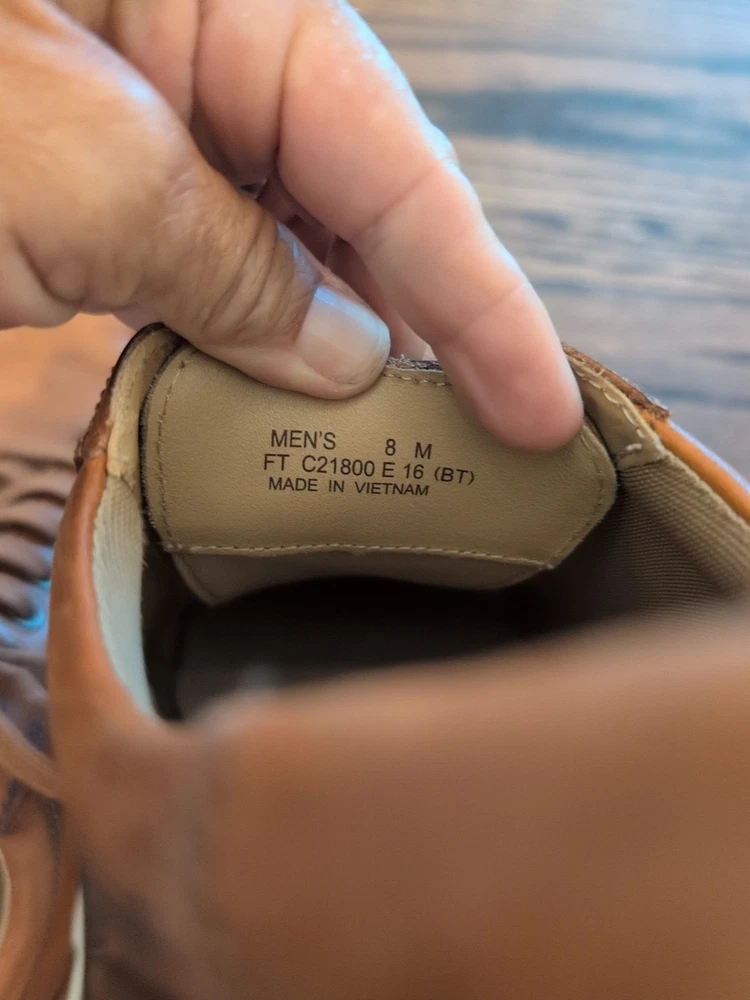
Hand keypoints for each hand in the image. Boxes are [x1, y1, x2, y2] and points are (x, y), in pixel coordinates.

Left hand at [0, 0, 580, 448]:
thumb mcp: (57, 165)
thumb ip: (227, 257)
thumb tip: (342, 352)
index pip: (395, 159)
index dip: (483, 295)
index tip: (543, 405)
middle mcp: (196, 57)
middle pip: (364, 203)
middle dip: (436, 325)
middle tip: (499, 442)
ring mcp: (148, 132)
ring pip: (295, 248)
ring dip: (350, 347)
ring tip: (415, 441)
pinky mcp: (99, 194)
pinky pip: (217, 271)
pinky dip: (258, 344)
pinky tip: (292, 402)